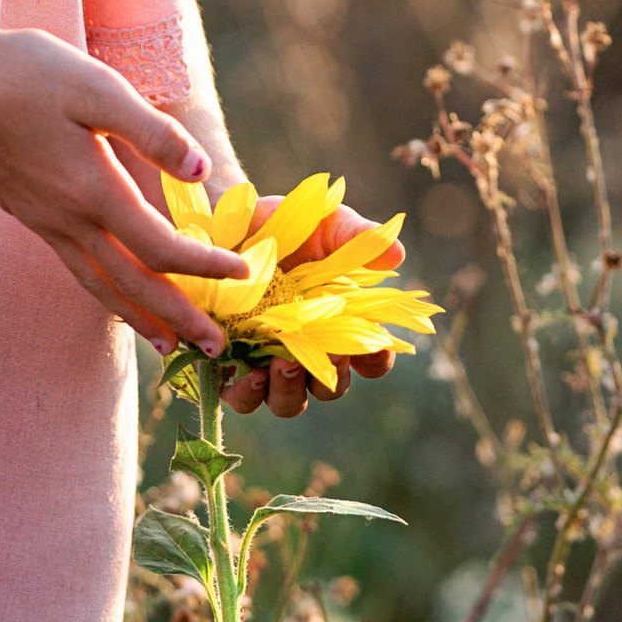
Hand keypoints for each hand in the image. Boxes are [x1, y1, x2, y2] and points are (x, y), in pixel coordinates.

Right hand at [0, 18, 250, 352]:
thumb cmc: (24, 73)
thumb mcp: (97, 88)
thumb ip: (152, 132)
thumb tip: (200, 174)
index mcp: (94, 190)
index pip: (160, 248)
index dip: (205, 267)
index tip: (242, 273)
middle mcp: (69, 219)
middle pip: (132, 286)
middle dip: (178, 317)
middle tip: (215, 348)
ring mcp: (45, 222)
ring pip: (99, 286)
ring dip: (139, 317)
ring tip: (167, 343)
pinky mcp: (29, 214)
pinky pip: (77, 268)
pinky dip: (106, 292)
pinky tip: (114, 291)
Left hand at [224, 192, 402, 422]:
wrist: (224, 219)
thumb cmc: (282, 224)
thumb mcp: (323, 223)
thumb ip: (357, 237)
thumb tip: (398, 256)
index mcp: (338, 324)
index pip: (371, 358)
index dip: (377, 358)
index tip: (375, 343)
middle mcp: (307, 351)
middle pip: (331, 388)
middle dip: (332, 375)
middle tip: (329, 352)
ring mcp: (268, 362)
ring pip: (289, 402)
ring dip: (290, 390)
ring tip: (282, 363)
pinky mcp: (231, 364)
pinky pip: (242, 398)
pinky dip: (247, 393)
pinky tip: (247, 372)